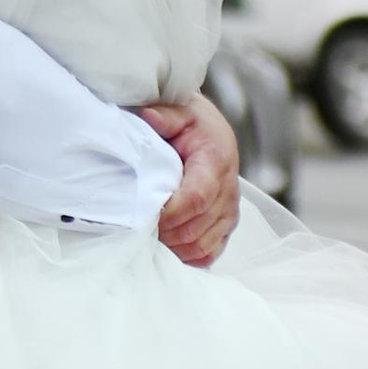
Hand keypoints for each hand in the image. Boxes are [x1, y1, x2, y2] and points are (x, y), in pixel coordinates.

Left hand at [141, 93, 240, 268]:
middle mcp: (229, 191)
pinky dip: (188, 257)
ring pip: (201, 245)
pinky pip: (210, 253)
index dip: (168, 213)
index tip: (142, 215)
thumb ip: (165, 116)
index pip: (195, 199)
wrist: (213, 133)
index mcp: (216, 162)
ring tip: (149, 237)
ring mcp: (230, 212)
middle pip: (195, 228)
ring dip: (173, 248)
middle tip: (137, 228)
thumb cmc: (193, 124)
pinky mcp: (227, 225)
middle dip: (164, 233)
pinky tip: (168, 247)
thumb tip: (148, 117)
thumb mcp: (180, 111)